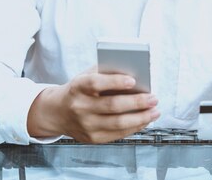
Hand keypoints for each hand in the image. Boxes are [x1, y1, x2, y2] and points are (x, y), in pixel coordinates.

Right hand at [27, 70, 159, 142]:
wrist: (57, 112)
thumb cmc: (79, 90)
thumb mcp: (86, 76)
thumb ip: (106, 73)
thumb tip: (135, 76)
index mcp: (78, 87)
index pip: (96, 83)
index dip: (115, 82)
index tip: (133, 80)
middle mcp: (80, 107)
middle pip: (112, 106)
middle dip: (137, 102)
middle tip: (153, 98)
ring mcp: (85, 125)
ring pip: (118, 123)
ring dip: (141, 118)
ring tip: (155, 111)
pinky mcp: (92, 138)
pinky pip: (118, 134)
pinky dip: (134, 127)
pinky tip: (144, 120)